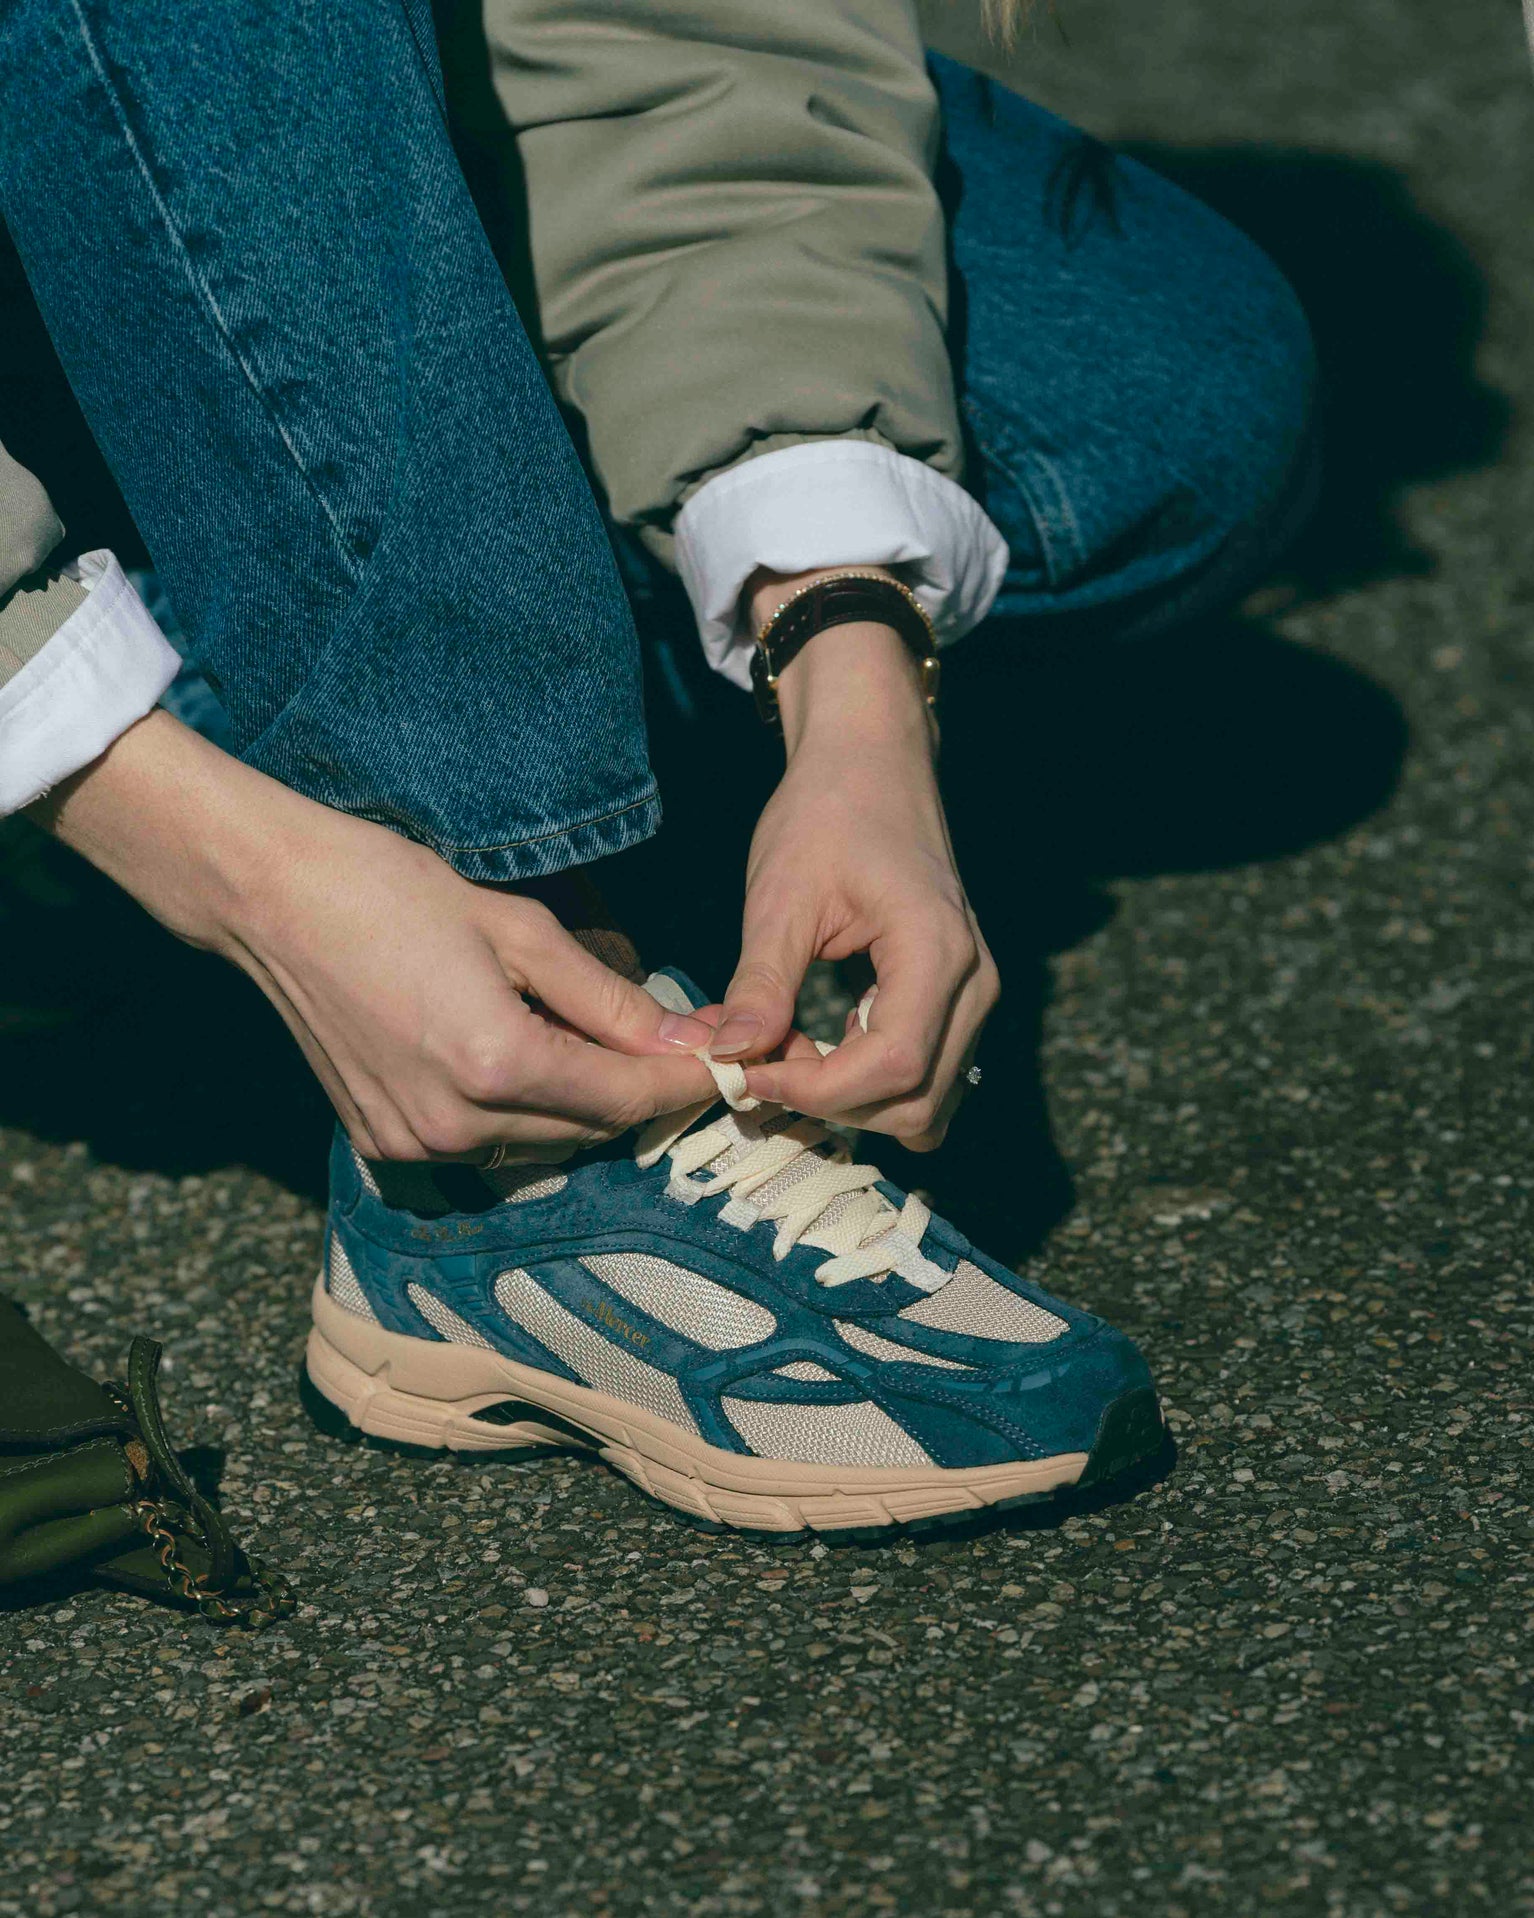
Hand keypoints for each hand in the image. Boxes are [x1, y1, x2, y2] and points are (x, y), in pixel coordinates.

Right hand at [29, 711, 715, 1161]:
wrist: (272, 901)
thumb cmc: (391, 891)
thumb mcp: (516, 927)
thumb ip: (603, 997)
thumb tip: (678, 1038)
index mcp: (495, 1064)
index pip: (623, 1097)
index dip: (681, 1084)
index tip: (725, 1066)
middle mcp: (454, 1123)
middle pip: (588, 1129)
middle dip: (639, 1095)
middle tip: (677, 1051)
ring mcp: (412, 1144)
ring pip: (540, 1145)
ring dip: (583, 1108)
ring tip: (608, 1053)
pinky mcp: (381, 1144)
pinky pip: (484, 1145)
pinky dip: (524, 1116)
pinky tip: (532, 1065)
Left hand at [710, 572, 998, 1147]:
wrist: (872, 765)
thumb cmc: (826, 814)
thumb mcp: (780, 895)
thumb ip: (760, 983)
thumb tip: (728, 1058)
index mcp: (935, 950)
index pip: (892, 1066)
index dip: (816, 1090)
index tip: (746, 1072)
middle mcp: (974, 983)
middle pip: (916, 1102)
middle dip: (831, 1104)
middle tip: (761, 1063)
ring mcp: (974, 995)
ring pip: (928, 1104)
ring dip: (852, 1104)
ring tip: (787, 1055)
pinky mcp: (959, 1001)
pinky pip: (927, 1078)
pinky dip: (871, 1089)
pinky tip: (818, 1048)